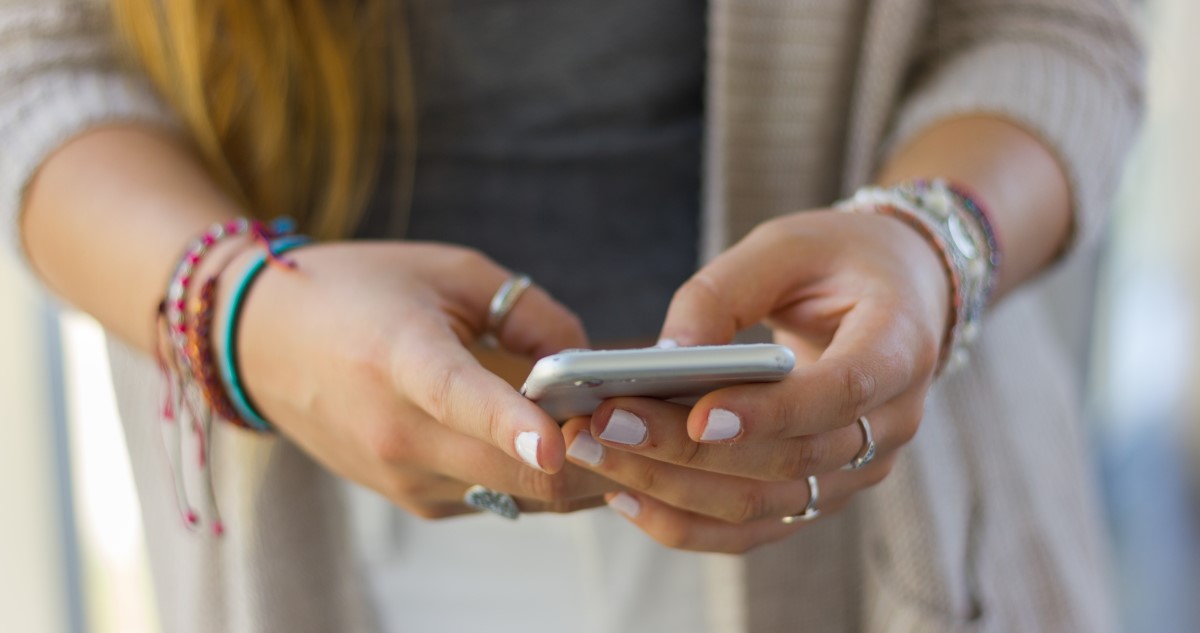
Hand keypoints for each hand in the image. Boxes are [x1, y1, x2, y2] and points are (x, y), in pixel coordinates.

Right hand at [222, 241, 616, 516]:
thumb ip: (530, 313)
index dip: (514, 423)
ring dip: (573, 471)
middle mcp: (396, 432)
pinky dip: (534, 476)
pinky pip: (498, 497)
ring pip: (520, 495)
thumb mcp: (450, 271)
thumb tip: (587, 363)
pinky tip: (552, 440)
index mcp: (400, 359)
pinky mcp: (411, 500)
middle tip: (647, 420)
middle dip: (593, 456)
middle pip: (515, 471)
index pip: (461, 398)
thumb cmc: (361, 291)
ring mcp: (402, 476)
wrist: (263, 343)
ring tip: (611, 426)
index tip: (557, 440)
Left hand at [562, 210, 949, 550]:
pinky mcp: (822, 493)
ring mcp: (859, 469)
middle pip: (788, 460)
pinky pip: (752, 526)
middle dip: (685, 451)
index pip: (841, 392)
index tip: (699, 414)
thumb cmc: (837, 260)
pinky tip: (624, 494)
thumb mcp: (784, 246)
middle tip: (600, 425)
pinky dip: (686, 521)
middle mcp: (891, 423)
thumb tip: (660, 357)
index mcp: (900, 346)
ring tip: (593, 455)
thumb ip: (722, 293)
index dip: (771, 412)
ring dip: (671, 490)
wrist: (898, 296)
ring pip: (764, 505)